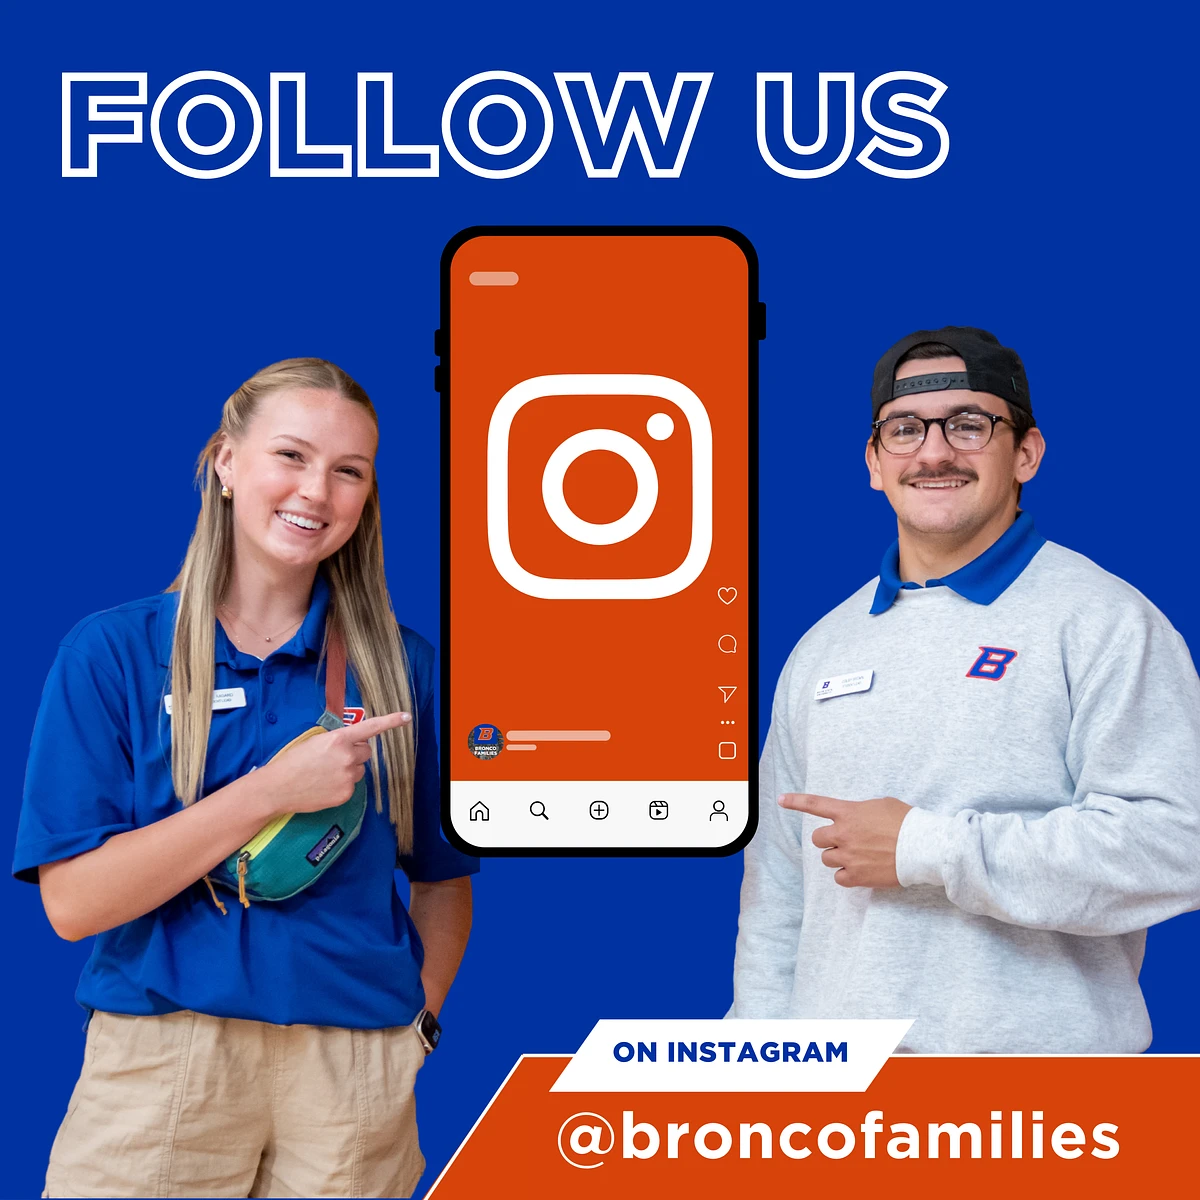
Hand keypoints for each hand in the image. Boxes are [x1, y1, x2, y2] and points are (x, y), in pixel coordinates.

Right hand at [257, 712, 410, 814]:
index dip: (390, 721)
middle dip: (355, 753)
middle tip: (334, 758)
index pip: (370, 728)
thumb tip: (351, 744)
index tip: (407, 717)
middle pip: (366, 752)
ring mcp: (348, 777)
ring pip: (359, 769)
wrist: (278, 787)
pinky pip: (352, 785)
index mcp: (338, 739)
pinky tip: (324, 785)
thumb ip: (337, 740)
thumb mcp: (315, 741)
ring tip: (326, 773)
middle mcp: (347, 757)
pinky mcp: (346, 793)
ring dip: (349, 769)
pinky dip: (342, 784)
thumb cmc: (292, 761)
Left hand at [779, 793, 910, 888]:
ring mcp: (849, 856)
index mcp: (848, 813)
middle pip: (817, 839)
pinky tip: (861, 870)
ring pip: (827, 859)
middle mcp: (843, 833)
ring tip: (859, 856)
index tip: (781, 799)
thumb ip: (861, 811)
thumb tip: (856, 820)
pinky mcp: (857, 876)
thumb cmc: (907, 822)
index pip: (815, 805)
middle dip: (828, 840)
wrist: (922, 846)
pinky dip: (847, 876)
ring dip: (838, 857)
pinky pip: (839, 878)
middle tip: (846, 841)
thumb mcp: (881, 805)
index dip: (796, 802)